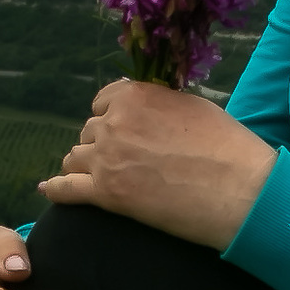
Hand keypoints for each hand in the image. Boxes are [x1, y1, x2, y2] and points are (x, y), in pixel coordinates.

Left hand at [37, 80, 275, 247]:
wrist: (240, 189)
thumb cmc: (228, 148)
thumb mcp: (194, 106)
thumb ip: (160, 103)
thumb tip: (147, 108)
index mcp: (136, 95)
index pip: (104, 101)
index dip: (111, 117)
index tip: (121, 132)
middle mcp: (115, 121)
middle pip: (90, 132)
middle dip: (102, 145)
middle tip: (123, 163)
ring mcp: (107, 157)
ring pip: (75, 158)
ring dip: (84, 167)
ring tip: (95, 179)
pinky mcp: (105, 193)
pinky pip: (65, 189)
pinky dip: (56, 189)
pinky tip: (49, 191)